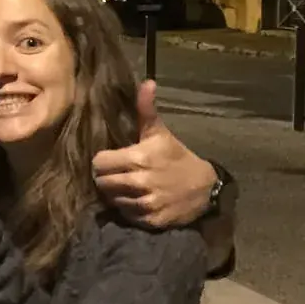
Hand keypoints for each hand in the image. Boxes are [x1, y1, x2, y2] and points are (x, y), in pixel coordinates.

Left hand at [92, 80, 217, 228]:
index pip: (99, 163)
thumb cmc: (177, 157)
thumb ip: (146, 109)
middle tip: (117, 174)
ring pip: (111, 200)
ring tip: (127, 186)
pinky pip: (125, 215)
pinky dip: (127, 210)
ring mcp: (145, 203)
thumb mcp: (160, 133)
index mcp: (138, 158)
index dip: (102, 161)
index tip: (111, 159)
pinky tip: (137, 199)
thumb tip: (146, 82)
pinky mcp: (150, 221)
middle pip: (101, 183)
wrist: (205, 188)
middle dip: (106, 178)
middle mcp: (139, 182)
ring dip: (116, 194)